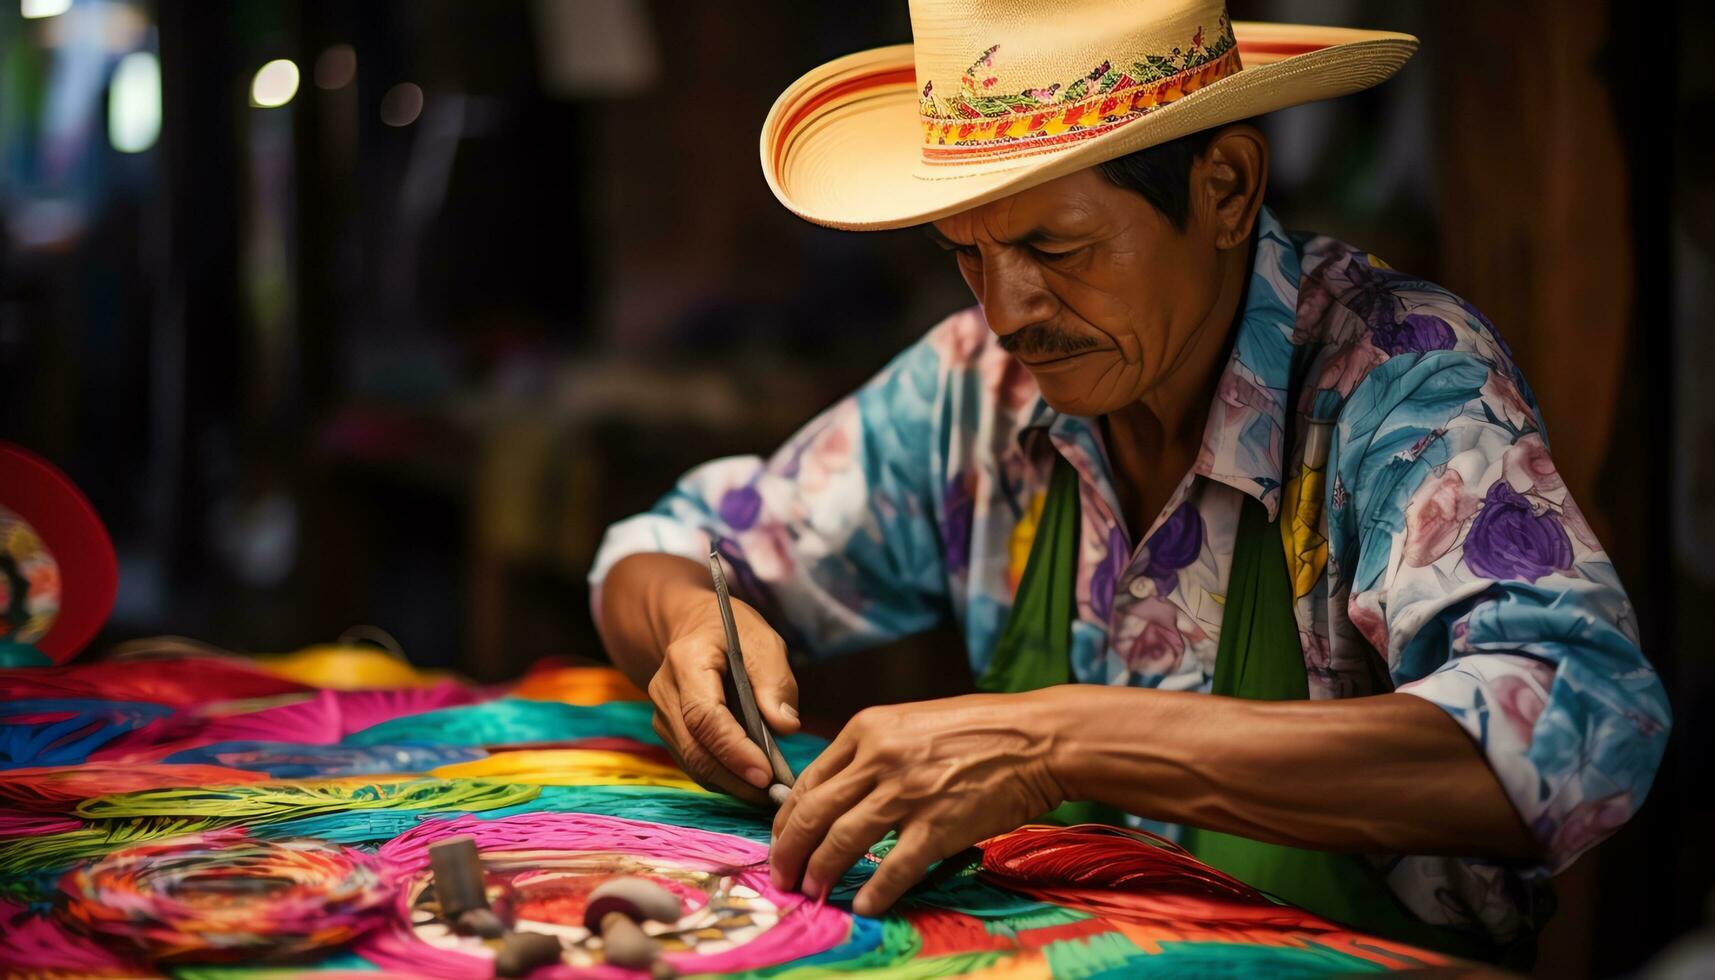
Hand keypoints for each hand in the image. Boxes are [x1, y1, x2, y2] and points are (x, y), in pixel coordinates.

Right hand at [647, 588, 798, 806]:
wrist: (697, 628)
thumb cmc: (734, 632)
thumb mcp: (763, 642)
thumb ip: (775, 682)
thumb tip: (785, 727)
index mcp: (686, 661)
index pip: (704, 716)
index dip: (734, 750)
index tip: (766, 774)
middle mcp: (664, 691)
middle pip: (695, 748)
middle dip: (736, 778)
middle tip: (775, 796)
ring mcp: (662, 715)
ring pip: (693, 763)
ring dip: (732, 784)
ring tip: (770, 795)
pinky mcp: (670, 733)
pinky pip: (695, 763)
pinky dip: (724, 778)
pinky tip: (753, 784)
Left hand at [769, 692, 1064, 916]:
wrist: (1037, 738)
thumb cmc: (978, 730)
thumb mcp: (910, 723)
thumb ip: (870, 753)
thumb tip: (834, 795)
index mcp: (867, 728)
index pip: (808, 780)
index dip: (786, 819)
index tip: (782, 842)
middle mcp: (880, 757)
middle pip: (813, 813)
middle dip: (789, 852)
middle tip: (783, 877)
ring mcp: (908, 792)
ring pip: (842, 840)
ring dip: (820, 872)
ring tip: (812, 892)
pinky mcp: (939, 824)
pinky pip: (894, 867)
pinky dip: (874, 891)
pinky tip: (864, 905)